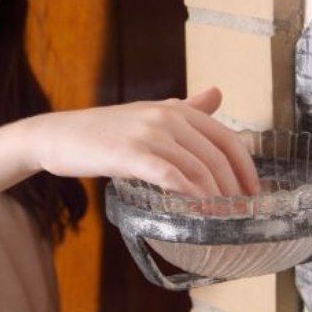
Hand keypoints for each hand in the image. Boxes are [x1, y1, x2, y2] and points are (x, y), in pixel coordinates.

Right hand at [26, 87, 259, 196]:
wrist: (58, 135)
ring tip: (222, 218)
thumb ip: (185, 107)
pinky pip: (170, 176)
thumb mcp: (148, 113)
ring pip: (197, 168)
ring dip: (215, 197)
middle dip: (234, 187)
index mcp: (175, 108)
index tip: (252, 190)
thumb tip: (217, 93)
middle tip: (239, 212)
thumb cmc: (104, 130)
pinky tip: (196, 210)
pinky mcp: (130, 154)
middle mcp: (166, 116)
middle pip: (216, 156)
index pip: (226, 138)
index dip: (245, 166)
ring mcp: (148, 134)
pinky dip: (189, 194)